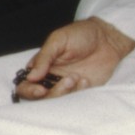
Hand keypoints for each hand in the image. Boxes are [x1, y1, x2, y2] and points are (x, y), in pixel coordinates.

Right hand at [15, 17, 134, 100]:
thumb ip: (43, 58)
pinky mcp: (81, 91)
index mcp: (41, 65)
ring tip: (75, 78)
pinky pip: (74, 99)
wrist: (109, 38)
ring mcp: (66, 85)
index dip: (28, 90)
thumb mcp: (58, 40)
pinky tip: (85, 80)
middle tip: (64, 82)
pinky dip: (78, 92)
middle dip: (48, 94)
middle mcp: (51, 77)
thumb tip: (31, 76)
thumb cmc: (81, 34)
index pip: (26, 83)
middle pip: (39, 97)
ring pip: (56, 101)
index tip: (40, 89)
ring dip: (64, 92)